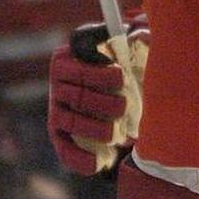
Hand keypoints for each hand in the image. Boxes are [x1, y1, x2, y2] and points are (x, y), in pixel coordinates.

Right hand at [47, 18, 148, 174]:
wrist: (123, 101)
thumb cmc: (129, 68)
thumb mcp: (134, 51)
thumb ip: (138, 38)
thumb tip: (142, 33)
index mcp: (72, 55)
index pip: (78, 64)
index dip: (99, 73)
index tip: (120, 77)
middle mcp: (59, 80)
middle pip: (77, 93)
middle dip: (102, 102)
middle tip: (124, 106)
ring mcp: (56, 107)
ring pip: (70, 119)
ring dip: (94, 128)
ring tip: (116, 133)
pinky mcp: (58, 132)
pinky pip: (63, 147)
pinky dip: (78, 158)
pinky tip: (96, 164)